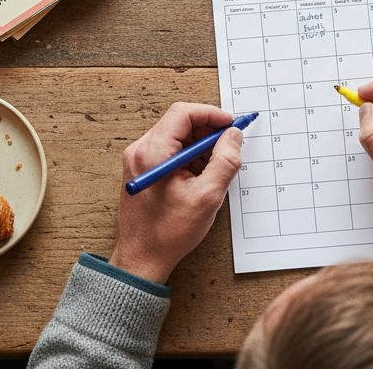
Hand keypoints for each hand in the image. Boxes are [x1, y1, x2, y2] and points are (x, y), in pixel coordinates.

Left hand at [110, 102, 244, 283]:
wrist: (142, 259)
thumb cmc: (168, 233)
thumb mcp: (207, 196)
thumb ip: (225, 161)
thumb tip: (234, 136)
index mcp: (152, 153)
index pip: (183, 113)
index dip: (212, 115)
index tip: (231, 125)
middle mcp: (140, 151)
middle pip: (179, 123)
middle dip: (208, 131)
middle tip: (230, 146)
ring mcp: (139, 161)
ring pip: (176, 137)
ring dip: (200, 147)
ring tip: (215, 169)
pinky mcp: (143, 171)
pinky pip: (170, 152)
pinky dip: (189, 158)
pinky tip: (201, 177)